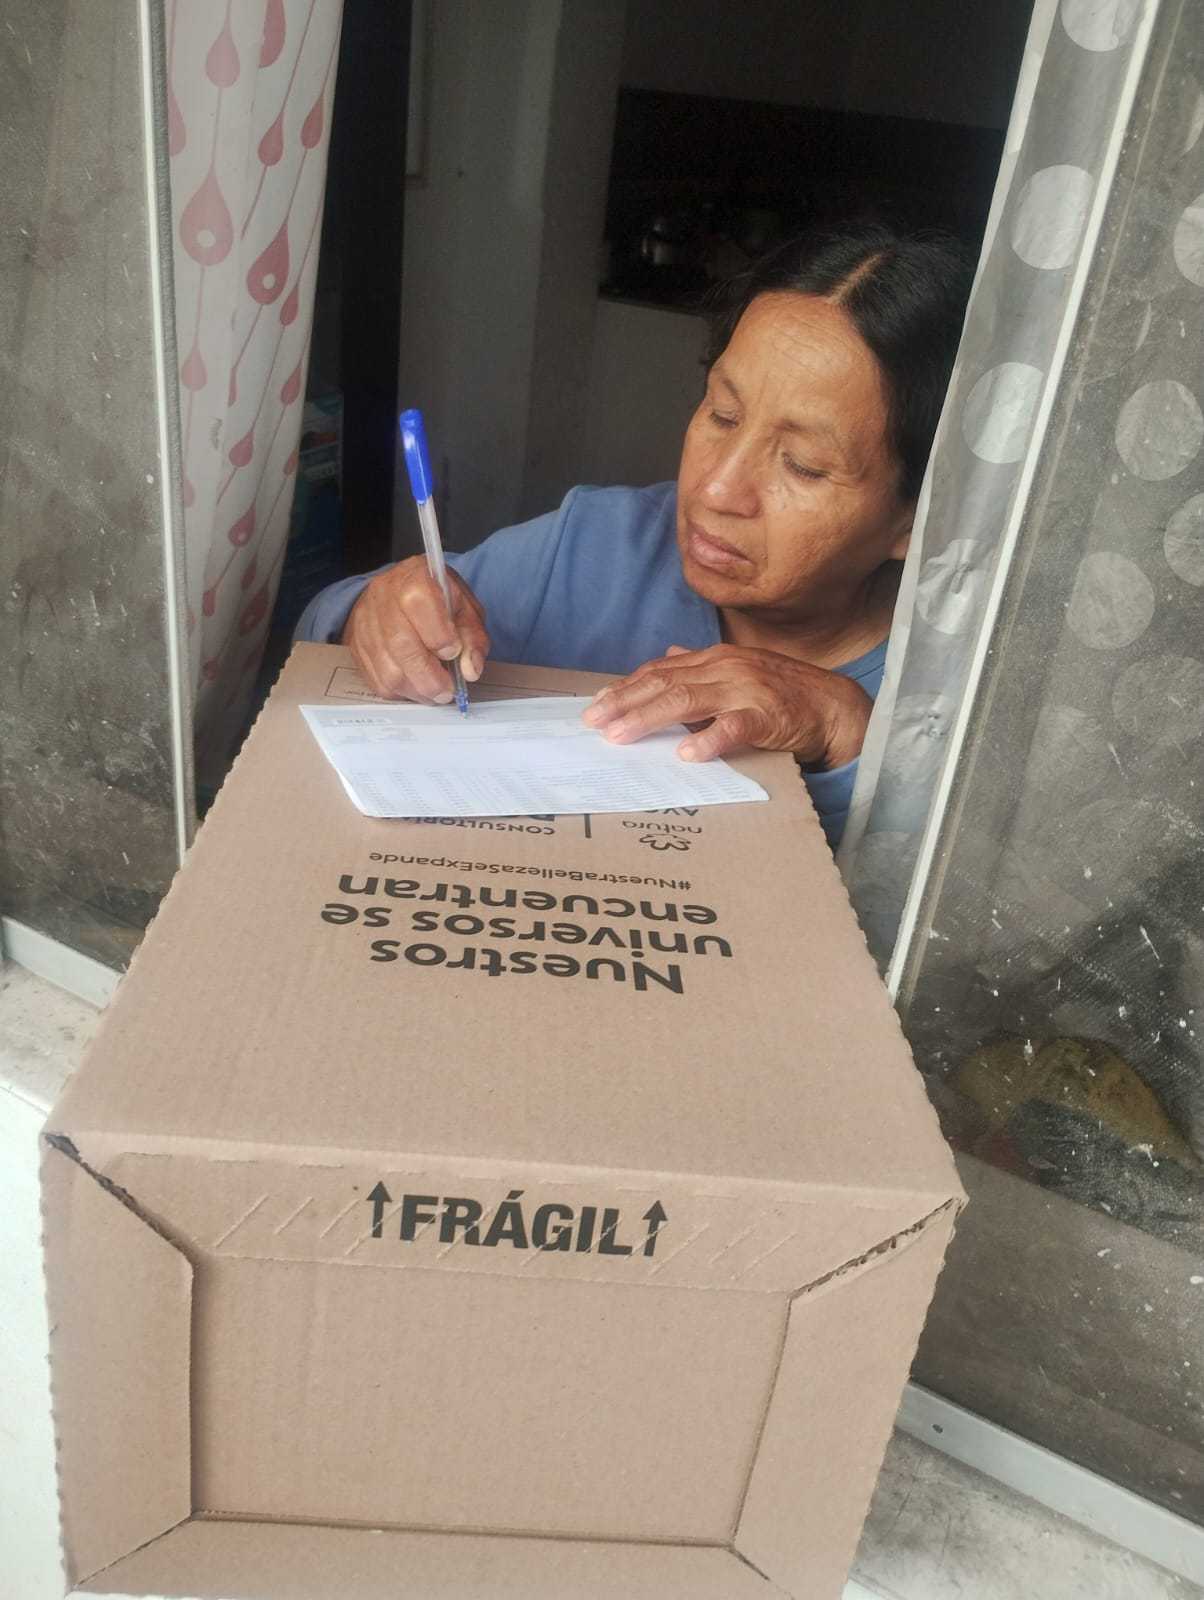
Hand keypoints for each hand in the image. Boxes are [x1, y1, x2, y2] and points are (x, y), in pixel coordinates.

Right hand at [345, 556, 489, 701]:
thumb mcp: (465, 607)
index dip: (439, 635)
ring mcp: (365, 622)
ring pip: (387, 669)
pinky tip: (416, 686)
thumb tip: (470, 670)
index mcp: (414, 578)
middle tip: (447, 691)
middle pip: (401, 644)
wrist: (400, 592)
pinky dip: (401, 691)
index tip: (453, 651)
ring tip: (435, 692)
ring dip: (416, 689)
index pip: (419, 604)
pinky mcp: (356, 646)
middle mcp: (383, 597)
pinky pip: (376, 680)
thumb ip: (472, 637)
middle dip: (429, 676)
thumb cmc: (438, 600)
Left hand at [582, 643, 872, 768]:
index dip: (626, 687)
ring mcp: (746, 690)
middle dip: (624, 702)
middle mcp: (725, 668)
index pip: (660, 670)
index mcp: (715, 659)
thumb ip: (701, 667)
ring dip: (649, 719)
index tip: (596, 704)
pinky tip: (686, 755)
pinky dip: (708, 740)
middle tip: (593, 722)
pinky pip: (733, 728)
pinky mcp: (767, 716)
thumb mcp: (739, 672)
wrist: (834, 707)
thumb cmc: (783, 693)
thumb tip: (667, 656)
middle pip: (664, 683)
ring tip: (620, 736)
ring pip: (687, 701)